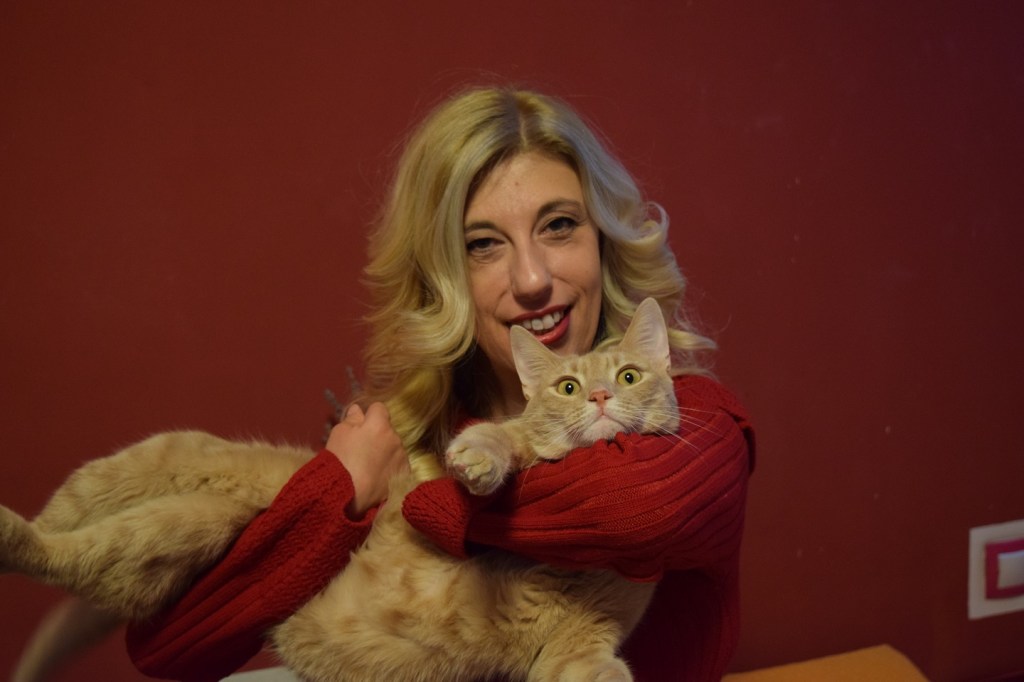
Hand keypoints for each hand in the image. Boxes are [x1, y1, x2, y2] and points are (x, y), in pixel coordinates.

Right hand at [326, 402, 408, 517]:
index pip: (379, 408)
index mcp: (379, 424)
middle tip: (361, 450)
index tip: (360, 427)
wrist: (348, 495)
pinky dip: (391, 467)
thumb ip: (352, 419)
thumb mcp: (339, 434)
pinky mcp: (405, 473)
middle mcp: (395, 438)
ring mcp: (402, 456)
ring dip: (385, 451)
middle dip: (377, 435)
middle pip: (387, 429)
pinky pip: (399, 464)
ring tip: (369, 467)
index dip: (368, 416)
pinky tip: (378, 476)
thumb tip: (358, 409)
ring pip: (394, 447)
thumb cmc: (340, 461)